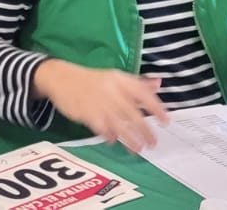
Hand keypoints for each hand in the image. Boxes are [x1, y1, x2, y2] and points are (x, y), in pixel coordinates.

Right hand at [33, 59, 168, 151]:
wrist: (60, 78)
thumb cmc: (92, 80)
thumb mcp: (115, 77)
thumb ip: (138, 82)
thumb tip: (160, 84)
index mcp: (121, 80)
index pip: (144, 94)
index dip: (156, 109)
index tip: (165, 122)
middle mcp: (112, 91)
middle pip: (134, 114)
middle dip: (145, 131)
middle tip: (153, 143)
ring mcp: (99, 103)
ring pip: (119, 124)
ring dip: (130, 138)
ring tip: (138, 149)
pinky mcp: (86, 113)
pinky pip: (101, 128)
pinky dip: (108, 135)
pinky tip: (112, 141)